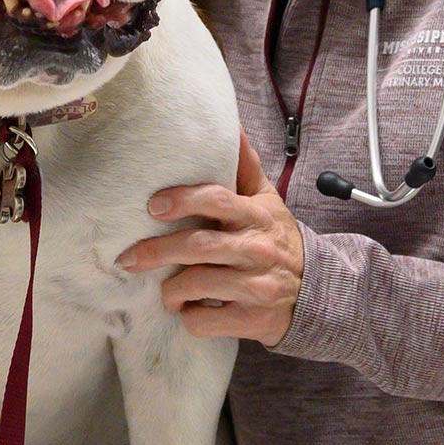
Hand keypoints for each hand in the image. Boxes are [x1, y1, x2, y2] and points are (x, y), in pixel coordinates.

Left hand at [118, 135, 302, 345]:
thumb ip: (244, 165)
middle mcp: (257, 249)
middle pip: (198, 246)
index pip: (218, 200)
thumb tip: (230, 124)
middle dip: (157, 252)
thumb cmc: (276, 239)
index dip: (183, 200)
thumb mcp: (267, 199)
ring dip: (171, 290)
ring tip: (165, 291)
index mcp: (256, 216)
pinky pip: (204, 321)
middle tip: (129, 258)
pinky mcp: (252, 320)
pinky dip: (188, 316)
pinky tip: (189, 309)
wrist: (314, 292)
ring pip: (196, 285)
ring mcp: (256, 287)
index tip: (153, 206)